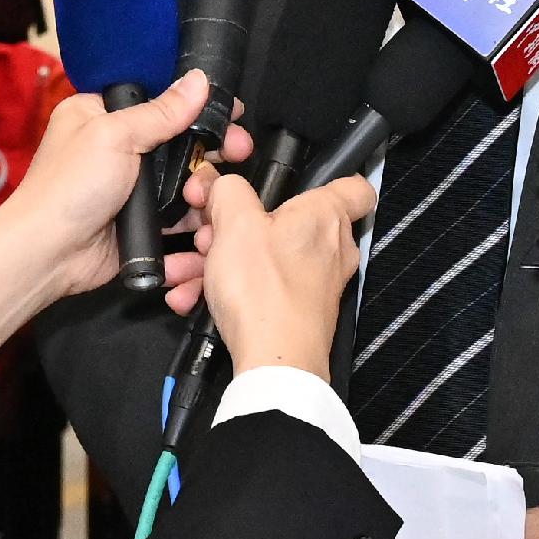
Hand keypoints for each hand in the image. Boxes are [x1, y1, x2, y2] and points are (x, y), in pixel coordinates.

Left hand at [0, 73, 215, 354]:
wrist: (49, 255)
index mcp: (100, 115)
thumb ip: (161, 112)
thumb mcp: (114, 136)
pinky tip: (209, 215)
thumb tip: (196, 82)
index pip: (159, 100)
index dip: (196, 106)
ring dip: (205, 185)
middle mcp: (116, 148)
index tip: (229, 111)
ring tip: (215, 190)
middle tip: (238, 148)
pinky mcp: (140, 220)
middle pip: (179, 140)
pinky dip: (195, 216)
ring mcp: (130, 186)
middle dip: (211, 147)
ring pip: (184, 179)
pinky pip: (179, 214)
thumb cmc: (63, 191)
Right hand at [196, 168, 374, 379]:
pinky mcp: (299, 309)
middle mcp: (329, 247)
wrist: (273, 362)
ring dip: (219, 260)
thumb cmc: (265, 292)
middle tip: (206, 231)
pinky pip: (261, 287)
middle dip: (235, 225)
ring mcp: (316, 281)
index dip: (327, 177)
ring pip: (265, 256)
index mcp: (325, 215)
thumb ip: (228, 192)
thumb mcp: (235, 224)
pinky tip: (192, 297)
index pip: (354, 185)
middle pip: (284, 220)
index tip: (291, 181)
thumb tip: (224, 185)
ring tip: (185, 270)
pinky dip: (227, 290)